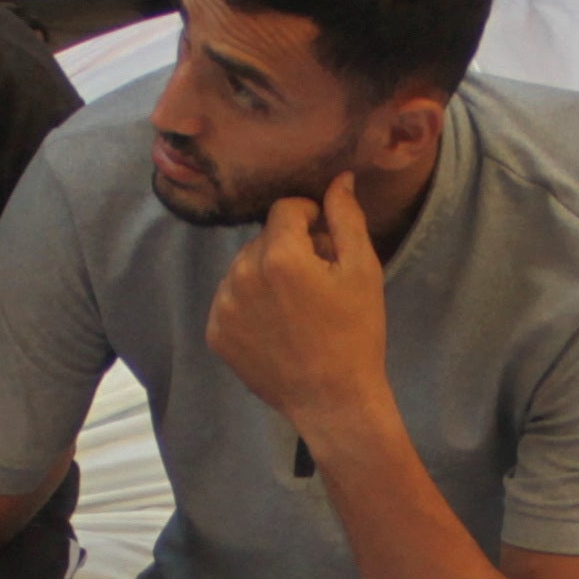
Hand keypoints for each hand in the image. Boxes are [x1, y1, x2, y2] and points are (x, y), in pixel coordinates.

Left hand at [204, 171, 395, 426]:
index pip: (286, 209)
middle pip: (263, 238)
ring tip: (296, 308)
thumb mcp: (362, 270)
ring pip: (244, 268)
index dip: (311, 218)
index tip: (327, 243)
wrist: (333, 400)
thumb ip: (346, 217)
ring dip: (266, 275)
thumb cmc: (357, 334)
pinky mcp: (216, 333)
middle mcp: (241, 275)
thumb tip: (338, 178)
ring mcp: (224, 307)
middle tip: (317, 281)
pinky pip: (231, 300)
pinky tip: (277, 327)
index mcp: (279, 256)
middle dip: (289, 248)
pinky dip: (250, 305)